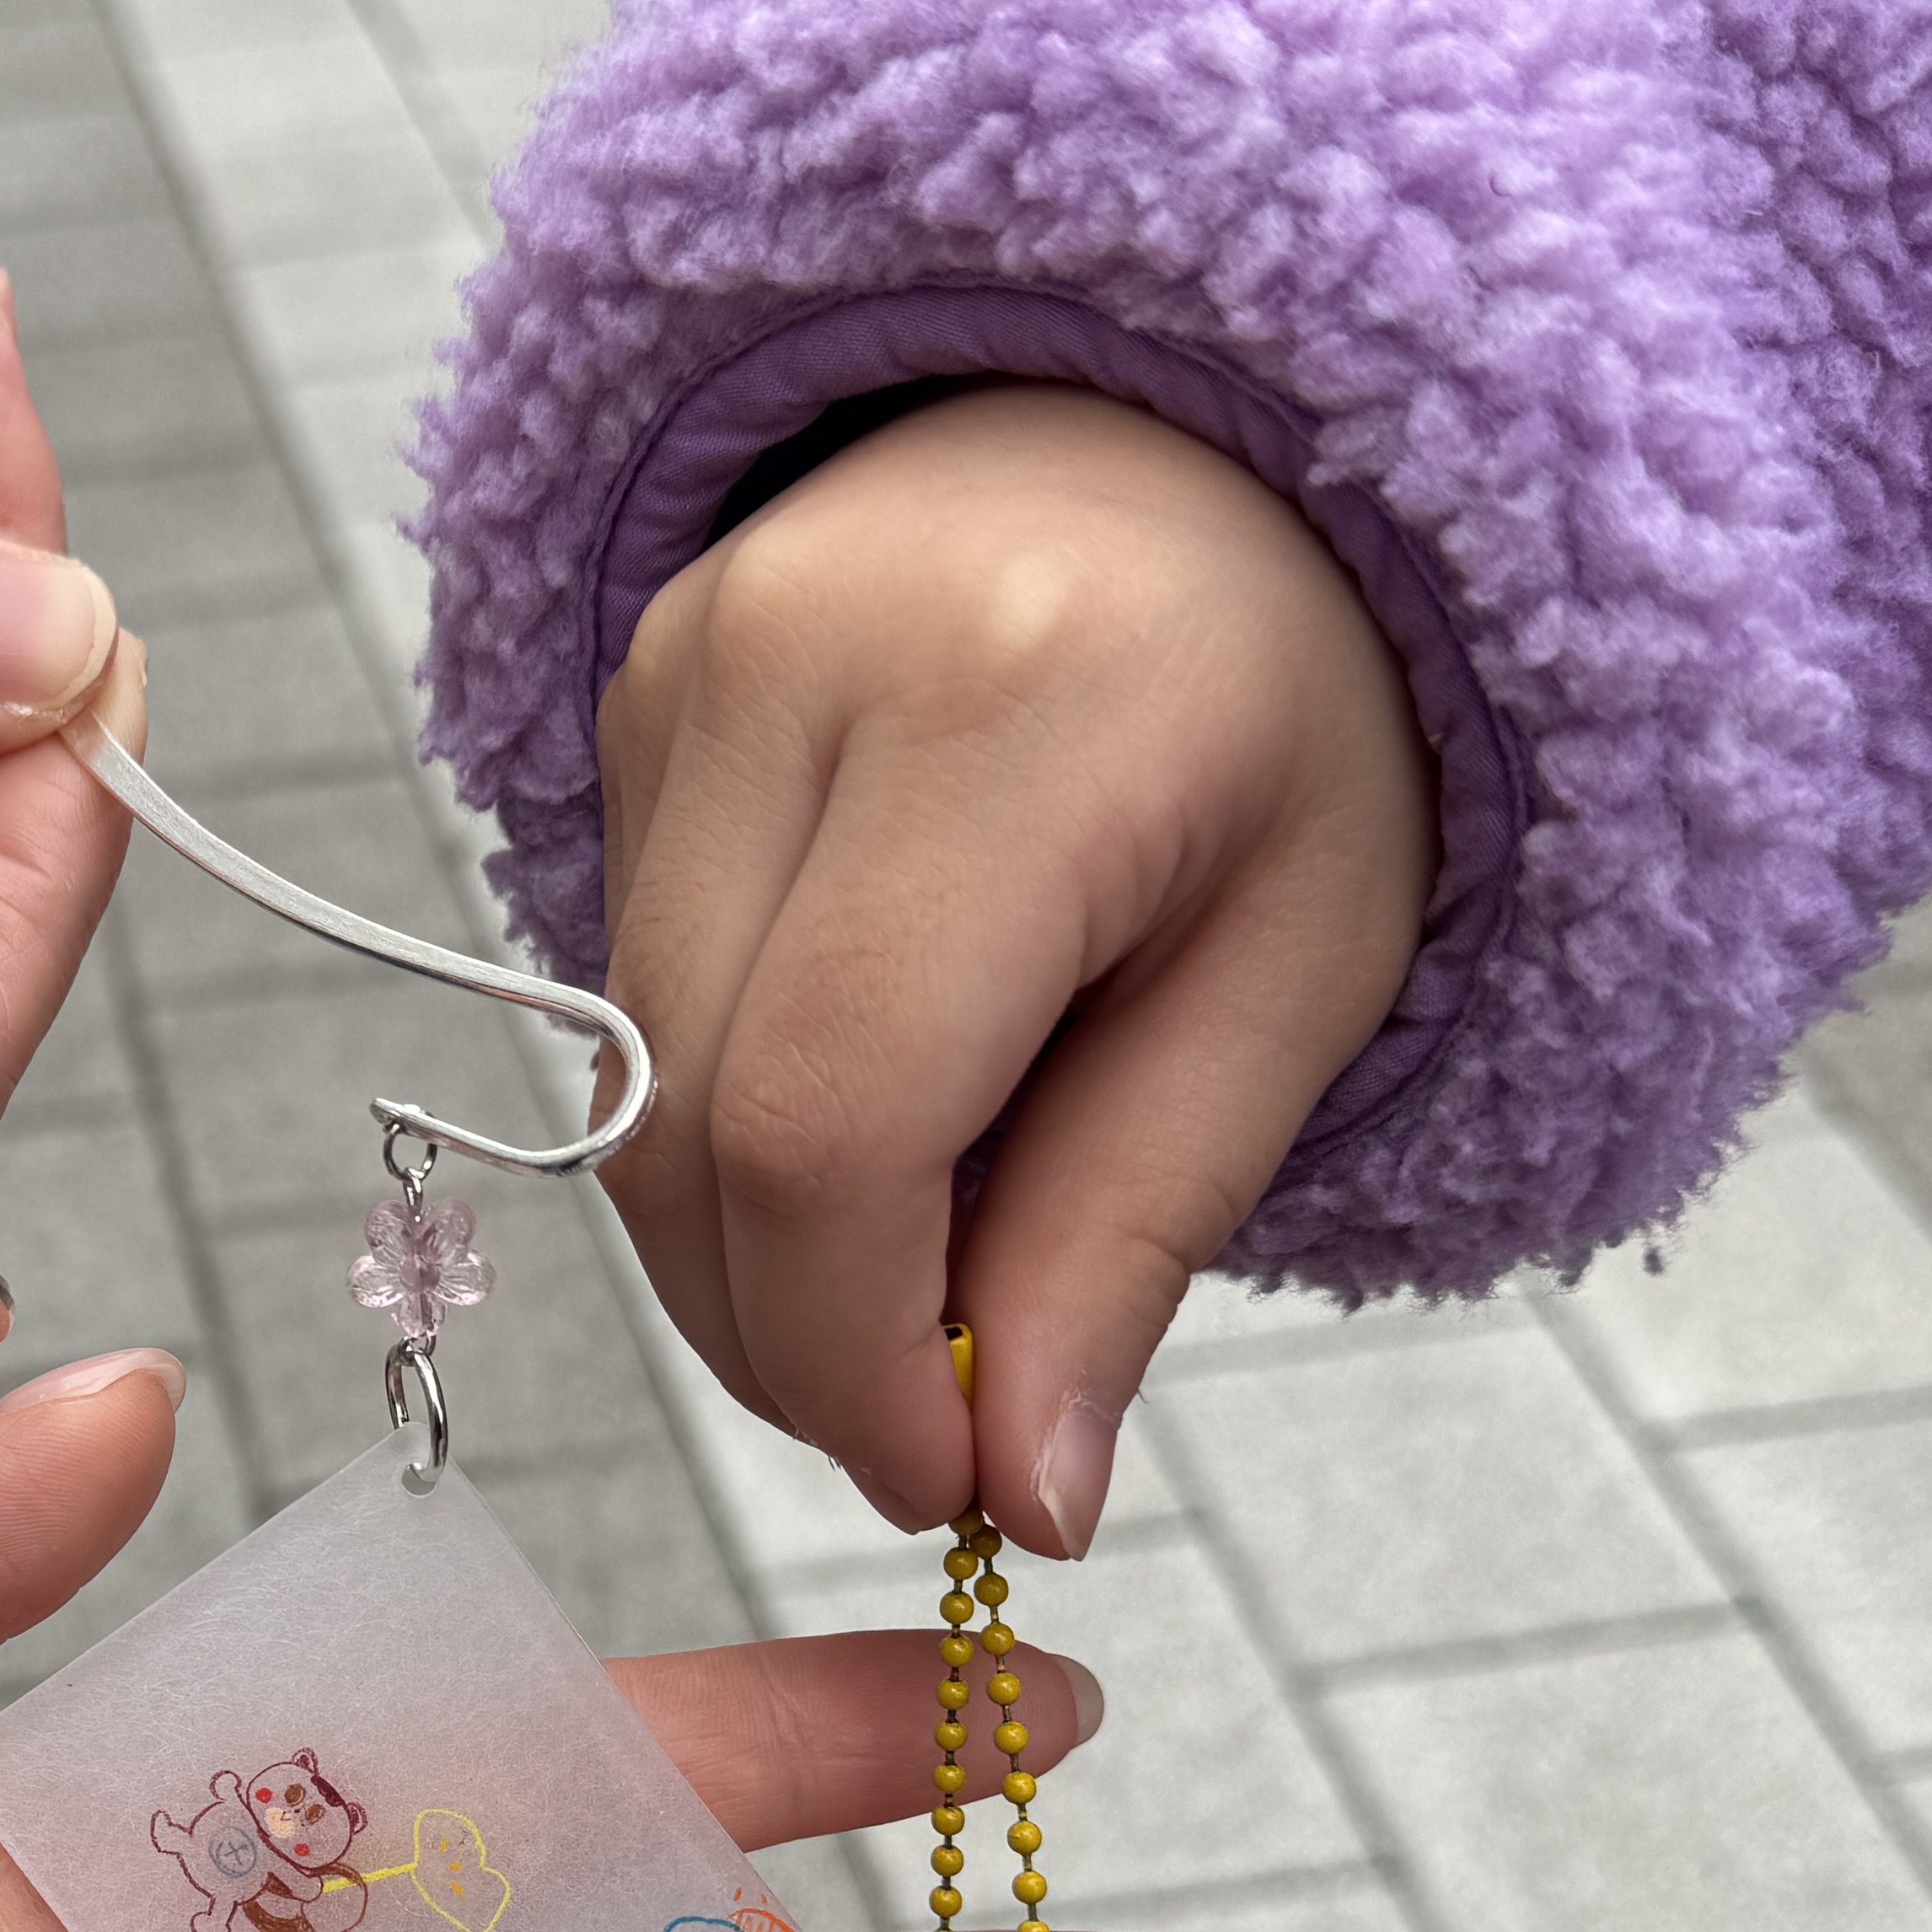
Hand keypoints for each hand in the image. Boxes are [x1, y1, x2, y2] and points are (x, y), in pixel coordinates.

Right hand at [594, 384, 1433, 1547]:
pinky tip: (878, 1104)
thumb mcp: (1300, 977)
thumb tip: (1020, 1505)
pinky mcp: (628, 694)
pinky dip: (731, 1121)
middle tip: (940, 1424)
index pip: (829, 1124)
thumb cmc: (1304, 713)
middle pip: (691, 1126)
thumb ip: (1135, 1233)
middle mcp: (799, 656)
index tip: (954, 1480)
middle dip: (794, 1341)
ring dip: (753, 1250)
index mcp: (1018, 711)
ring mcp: (679, 659)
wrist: (1209, 426)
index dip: (855, 1355)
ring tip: (925, 1269)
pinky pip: (630, 998)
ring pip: (631, 1084)